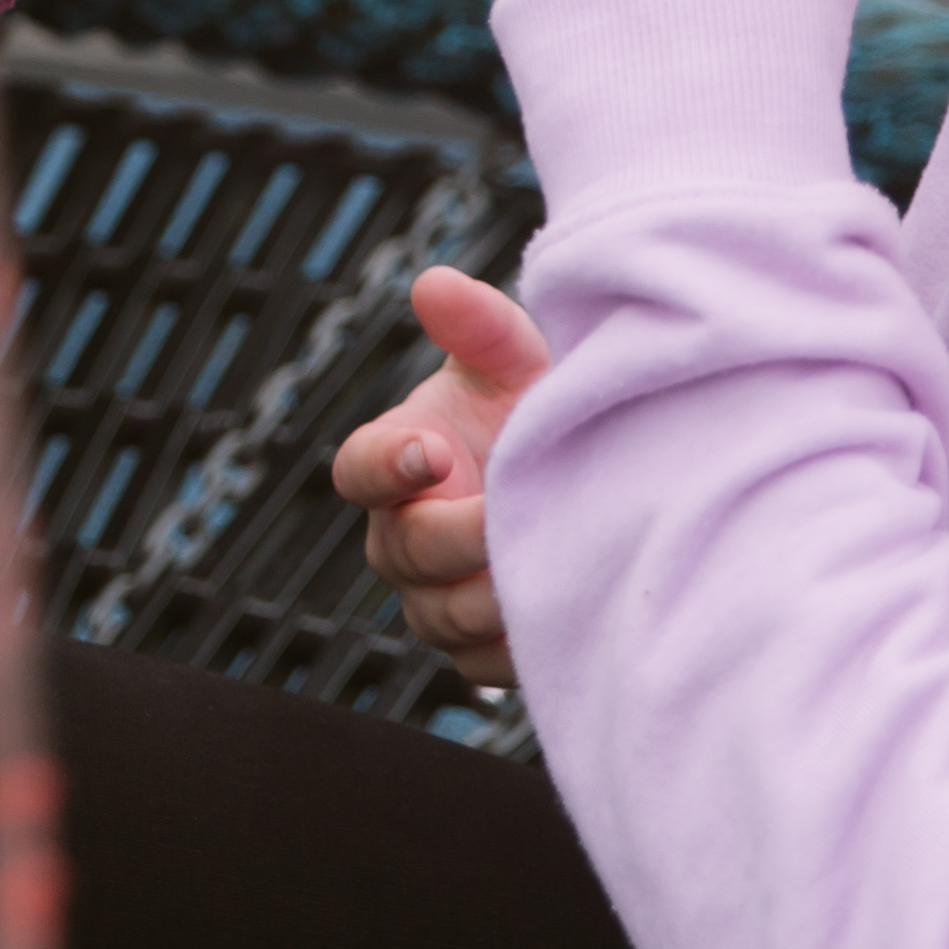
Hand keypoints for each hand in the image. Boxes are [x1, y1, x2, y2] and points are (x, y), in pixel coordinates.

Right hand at [329, 267, 552, 690]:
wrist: (590, 472)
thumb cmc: (531, 406)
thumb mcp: (513, 358)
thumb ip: (478, 325)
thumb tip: (433, 283)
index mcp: (395, 460)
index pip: (358, 470)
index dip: (387, 465)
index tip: (434, 451)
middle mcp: (400, 537)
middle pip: (406, 552)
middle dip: (457, 535)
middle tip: (509, 516)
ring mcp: (433, 601)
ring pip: (443, 618)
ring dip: (491, 593)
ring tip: (545, 560)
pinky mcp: (476, 651)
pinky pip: (484, 665)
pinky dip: (518, 642)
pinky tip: (566, 608)